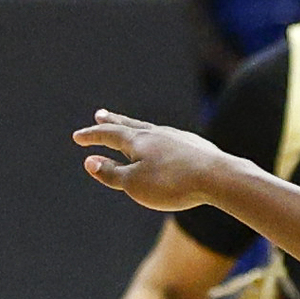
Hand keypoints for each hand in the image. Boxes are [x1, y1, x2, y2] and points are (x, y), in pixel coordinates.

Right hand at [74, 112, 228, 211]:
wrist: (221, 178)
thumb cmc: (173, 183)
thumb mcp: (134, 184)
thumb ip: (110, 173)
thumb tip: (89, 161)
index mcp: (138, 140)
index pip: (108, 134)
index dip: (92, 136)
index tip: (77, 136)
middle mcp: (157, 133)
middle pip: (130, 125)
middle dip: (113, 122)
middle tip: (100, 114)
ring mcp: (179, 138)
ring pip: (152, 130)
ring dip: (137, 128)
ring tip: (131, 127)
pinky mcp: (197, 147)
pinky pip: (172, 140)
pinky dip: (161, 139)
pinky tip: (168, 143)